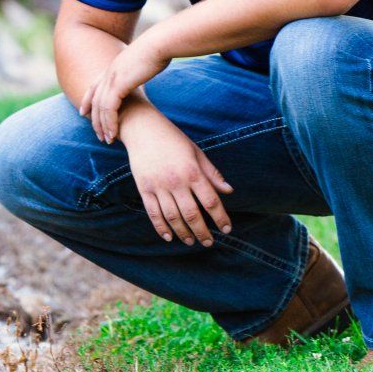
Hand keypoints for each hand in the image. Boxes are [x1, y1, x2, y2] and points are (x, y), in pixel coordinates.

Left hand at [82, 37, 171, 143]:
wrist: (159, 44)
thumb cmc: (158, 51)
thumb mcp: (144, 60)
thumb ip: (139, 68)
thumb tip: (144, 70)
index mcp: (113, 66)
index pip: (94, 86)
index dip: (87, 99)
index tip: (82, 112)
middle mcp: (109, 73)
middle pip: (95, 100)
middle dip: (94, 119)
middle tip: (98, 135)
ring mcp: (112, 78)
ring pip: (100, 107)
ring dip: (102, 125)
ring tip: (107, 140)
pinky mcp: (118, 85)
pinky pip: (109, 109)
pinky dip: (110, 123)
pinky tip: (114, 134)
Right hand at [120, 112, 234, 245]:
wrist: (143, 129)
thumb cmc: (173, 139)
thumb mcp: (196, 152)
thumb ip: (212, 173)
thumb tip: (229, 190)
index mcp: (192, 172)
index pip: (210, 201)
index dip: (220, 217)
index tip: (226, 229)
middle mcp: (176, 181)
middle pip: (192, 214)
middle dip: (202, 232)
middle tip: (209, 242)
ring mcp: (158, 186)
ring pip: (173, 217)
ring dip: (184, 233)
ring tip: (191, 241)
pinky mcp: (144, 189)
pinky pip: (153, 213)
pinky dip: (161, 227)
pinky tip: (169, 237)